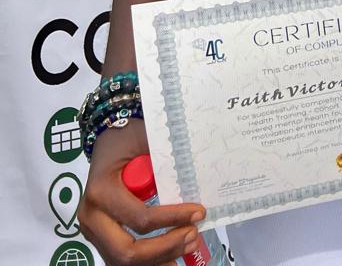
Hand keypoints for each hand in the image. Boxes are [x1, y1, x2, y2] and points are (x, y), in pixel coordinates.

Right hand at [78, 123, 205, 265]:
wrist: (107, 140)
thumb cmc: (127, 138)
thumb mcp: (146, 139)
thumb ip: (165, 159)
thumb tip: (196, 176)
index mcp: (101, 192)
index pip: (140, 218)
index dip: (172, 219)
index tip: (199, 213)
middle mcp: (92, 217)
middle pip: (126, 251)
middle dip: (163, 248)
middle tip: (193, 236)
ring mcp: (93, 231)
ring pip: (122, 262)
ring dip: (158, 260)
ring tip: (187, 247)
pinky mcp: (100, 237)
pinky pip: (121, 259)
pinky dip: (148, 262)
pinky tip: (170, 258)